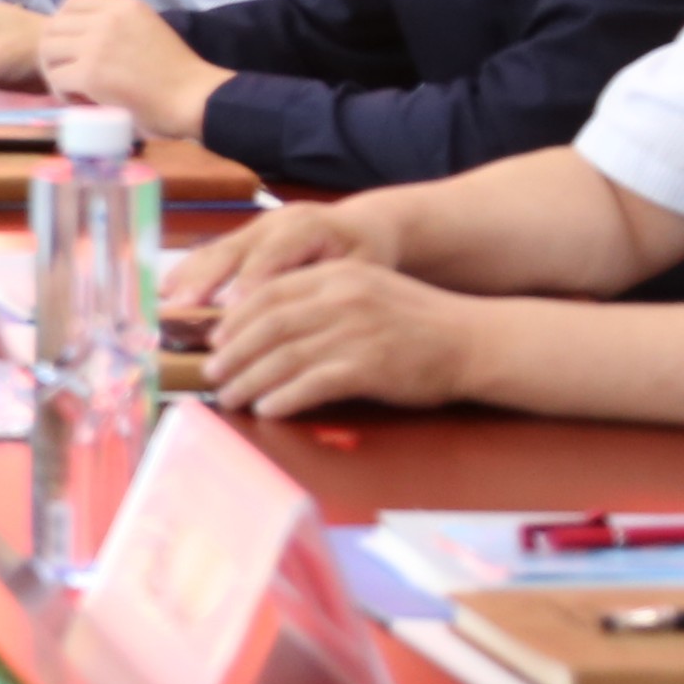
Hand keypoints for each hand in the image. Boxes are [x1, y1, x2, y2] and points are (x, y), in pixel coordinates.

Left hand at [41, 0, 223, 140]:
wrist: (195, 98)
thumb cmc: (178, 74)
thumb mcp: (148, 30)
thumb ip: (119, 28)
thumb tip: (85, 39)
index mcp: (124, 6)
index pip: (72, 3)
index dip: (63, 27)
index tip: (71, 48)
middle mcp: (107, 18)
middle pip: (54, 27)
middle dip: (55, 52)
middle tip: (69, 74)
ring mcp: (96, 44)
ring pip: (48, 51)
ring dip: (56, 71)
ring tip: (75, 89)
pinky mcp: (90, 73)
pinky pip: (56, 78)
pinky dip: (63, 93)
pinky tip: (82, 102)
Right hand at [155, 197, 390, 327]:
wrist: (365, 226)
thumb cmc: (368, 253)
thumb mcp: (362, 270)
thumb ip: (327, 287)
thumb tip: (296, 317)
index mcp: (307, 225)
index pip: (273, 253)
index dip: (249, 280)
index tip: (229, 310)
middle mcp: (274, 222)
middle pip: (233, 249)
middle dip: (206, 280)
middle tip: (183, 309)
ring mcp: (255, 227)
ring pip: (216, 250)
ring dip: (189, 278)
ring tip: (164, 303)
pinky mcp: (244, 238)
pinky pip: (212, 253)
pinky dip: (188, 272)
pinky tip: (165, 292)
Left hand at [195, 251, 488, 421]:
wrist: (473, 340)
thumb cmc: (417, 320)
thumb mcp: (367, 288)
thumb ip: (322, 298)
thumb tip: (269, 324)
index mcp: (336, 274)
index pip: (269, 293)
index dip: (236, 318)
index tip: (215, 340)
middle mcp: (341, 298)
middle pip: (268, 325)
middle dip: (233, 353)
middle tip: (211, 374)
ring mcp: (354, 332)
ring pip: (283, 357)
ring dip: (250, 381)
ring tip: (230, 398)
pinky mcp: (368, 367)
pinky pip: (312, 384)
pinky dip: (283, 398)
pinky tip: (267, 409)